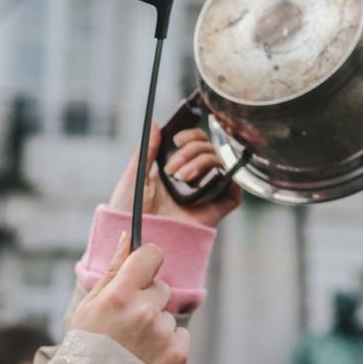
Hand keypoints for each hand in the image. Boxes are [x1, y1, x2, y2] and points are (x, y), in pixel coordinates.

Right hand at [71, 233, 188, 363]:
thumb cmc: (85, 346)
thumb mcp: (89, 306)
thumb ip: (113, 270)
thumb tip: (127, 236)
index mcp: (120, 294)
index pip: (150, 255)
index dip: (148, 260)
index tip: (143, 270)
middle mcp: (144, 310)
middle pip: (161, 289)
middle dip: (148, 301)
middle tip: (126, 324)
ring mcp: (162, 333)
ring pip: (168, 316)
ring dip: (156, 327)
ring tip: (133, 347)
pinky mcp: (177, 354)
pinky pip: (180, 336)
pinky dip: (168, 346)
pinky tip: (146, 358)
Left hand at [108, 122, 241, 228]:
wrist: (134, 238)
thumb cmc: (127, 213)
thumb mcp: (134, 177)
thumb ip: (146, 151)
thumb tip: (154, 124)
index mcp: (173, 170)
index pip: (194, 143)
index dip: (192, 136)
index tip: (177, 139)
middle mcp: (191, 181)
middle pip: (209, 149)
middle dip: (193, 150)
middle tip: (172, 168)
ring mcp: (204, 195)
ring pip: (221, 164)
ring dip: (202, 162)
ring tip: (181, 178)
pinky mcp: (215, 211)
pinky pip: (235, 191)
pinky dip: (227, 180)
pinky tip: (206, 181)